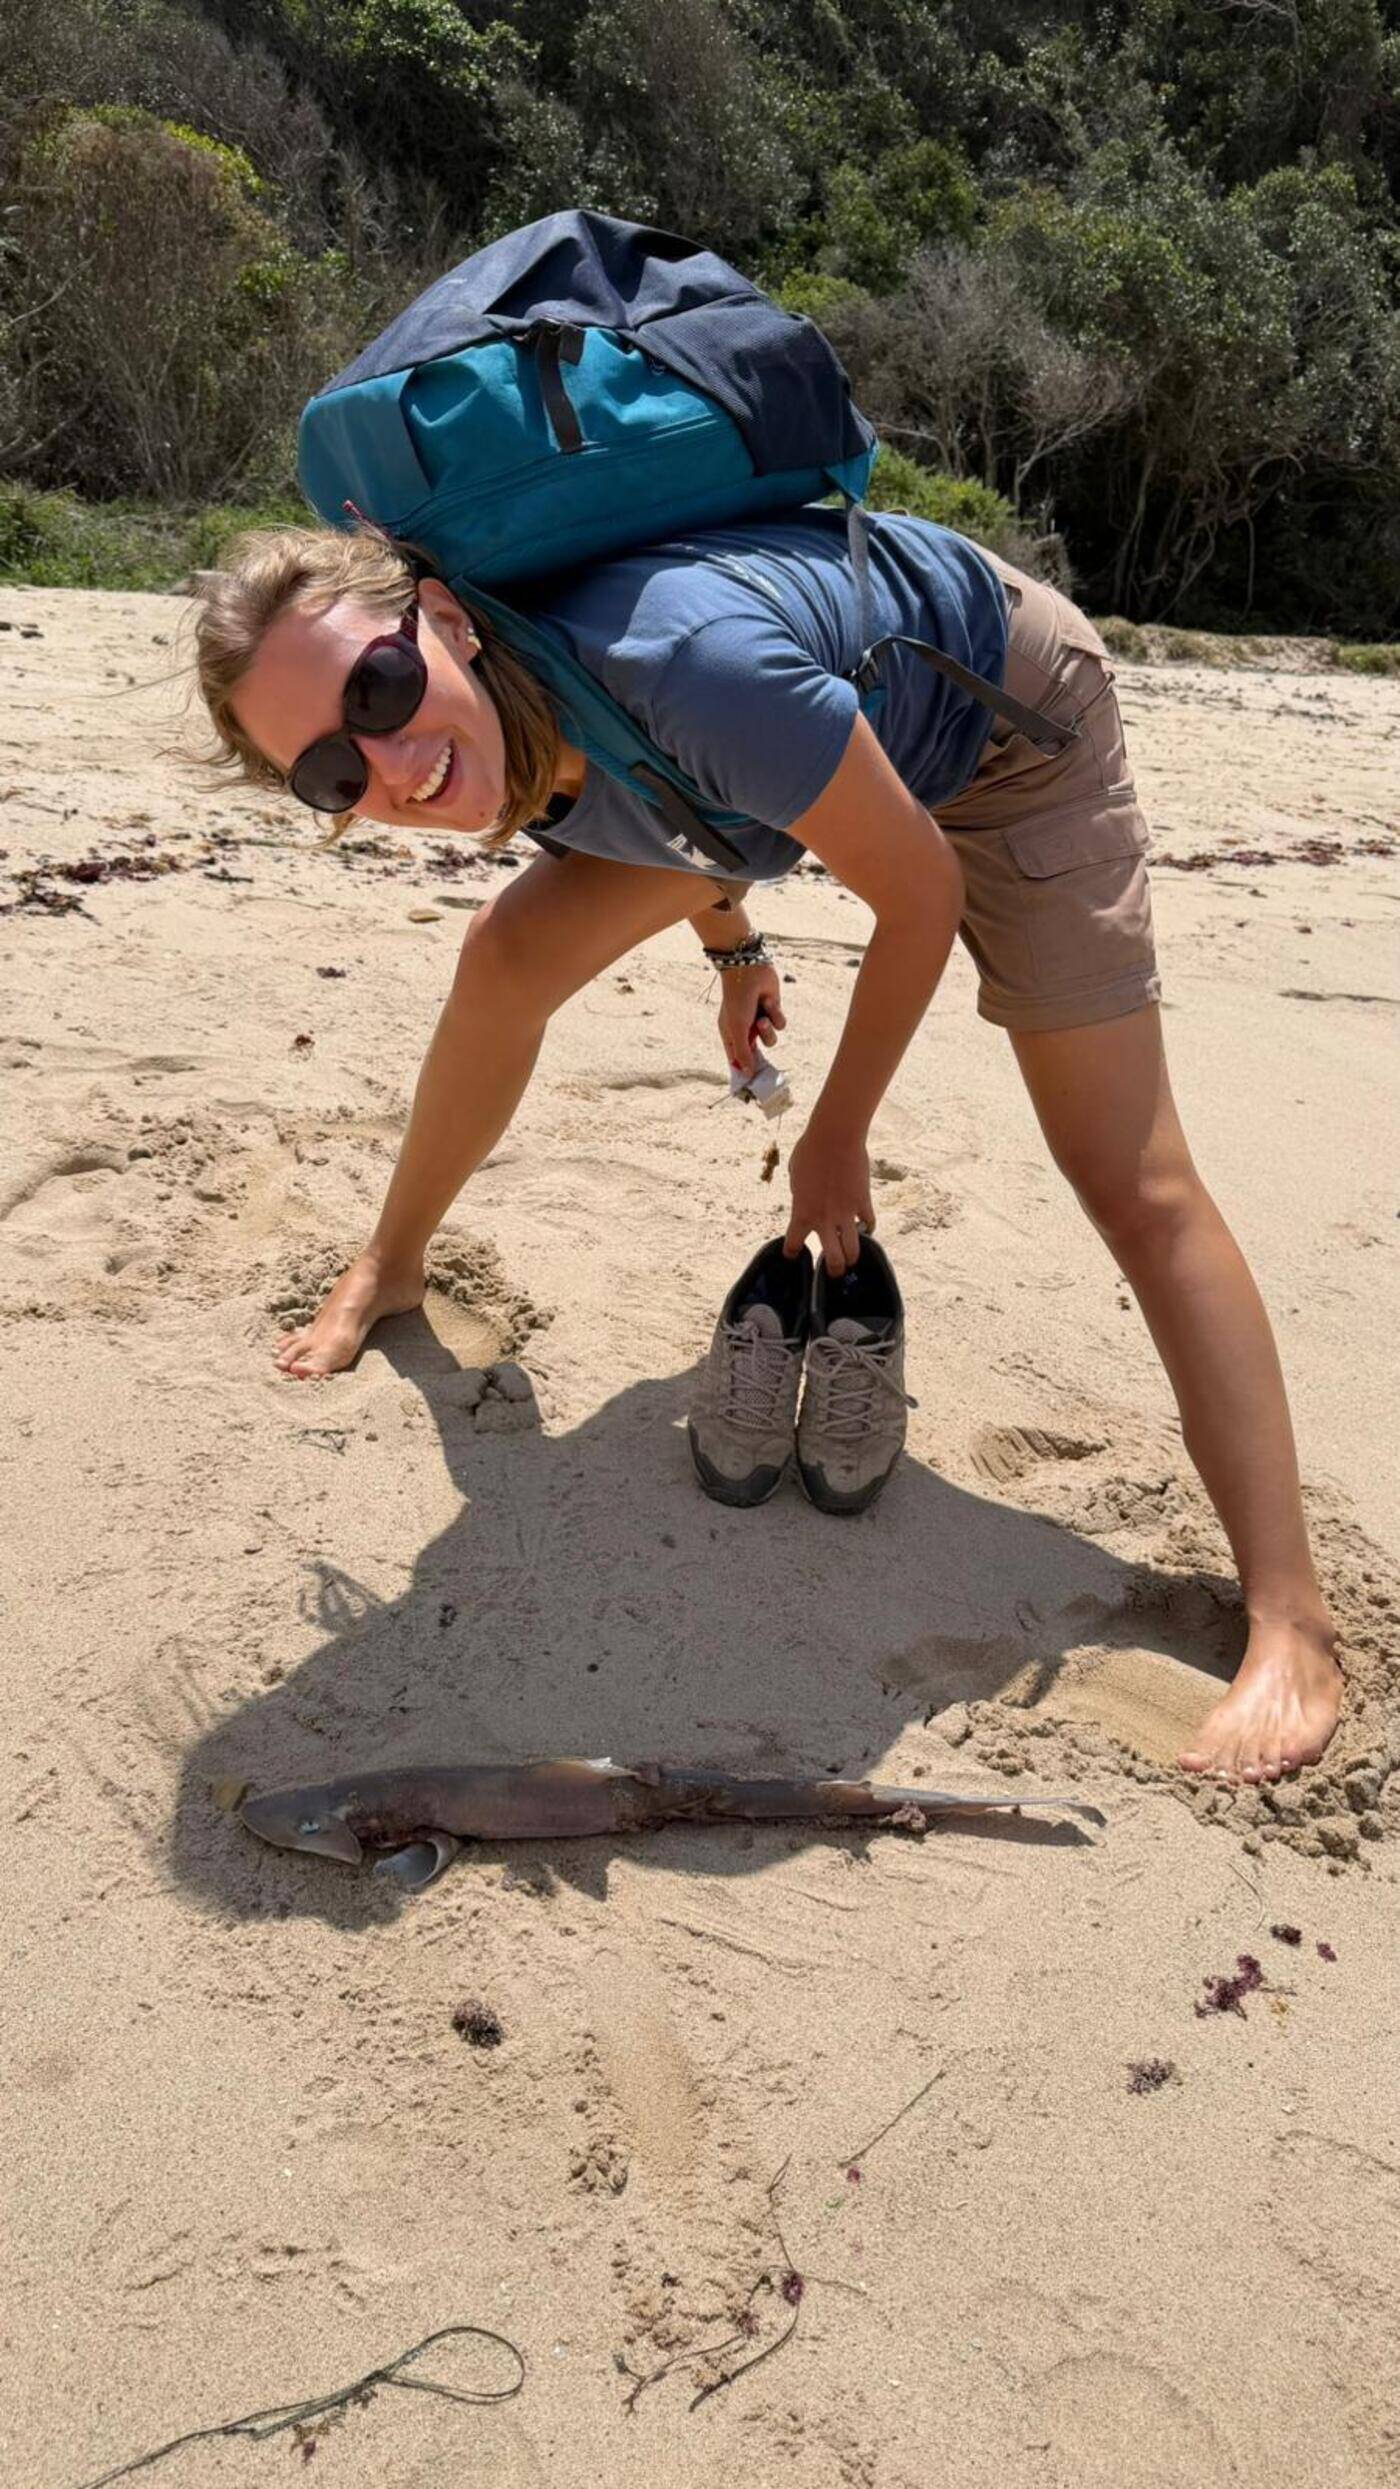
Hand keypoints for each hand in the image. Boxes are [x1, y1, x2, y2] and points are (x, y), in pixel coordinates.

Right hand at [718, 962, 784, 1076]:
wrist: (749, 971)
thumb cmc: (738, 1000)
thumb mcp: (736, 1028)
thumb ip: (742, 1052)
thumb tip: (746, 1073)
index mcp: (730, 1035)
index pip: (736, 1059)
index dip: (743, 1071)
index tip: (751, 1086)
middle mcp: (745, 1030)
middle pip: (756, 1054)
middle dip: (761, 1059)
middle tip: (768, 1074)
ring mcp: (759, 1021)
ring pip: (771, 1040)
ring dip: (768, 1031)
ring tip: (761, 1018)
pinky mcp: (773, 1011)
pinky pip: (780, 1025)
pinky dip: (775, 1015)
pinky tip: (768, 1002)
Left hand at [784, 1121, 874, 1274]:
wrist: (834, 1137)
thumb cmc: (810, 1150)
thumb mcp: (795, 1175)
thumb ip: (800, 1194)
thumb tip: (805, 1198)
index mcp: (802, 1213)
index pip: (794, 1245)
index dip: (792, 1253)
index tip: (793, 1255)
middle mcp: (824, 1219)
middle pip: (832, 1259)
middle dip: (833, 1270)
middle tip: (833, 1272)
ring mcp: (846, 1213)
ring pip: (854, 1249)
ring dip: (852, 1257)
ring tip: (852, 1259)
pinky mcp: (863, 1202)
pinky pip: (868, 1223)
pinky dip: (867, 1228)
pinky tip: (865, 1227)